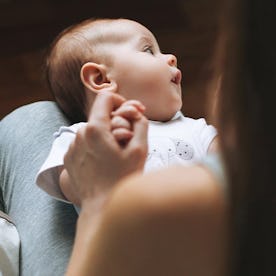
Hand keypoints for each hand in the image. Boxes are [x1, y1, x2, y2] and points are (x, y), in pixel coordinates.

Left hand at [63, 92, 147, 209]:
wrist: (102, 207)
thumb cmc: (122, 180)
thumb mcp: (139, 149)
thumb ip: (140, 123)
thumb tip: (135, 111)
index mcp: (95, 128)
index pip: (105, 98)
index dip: (120, 101)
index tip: (129, 114)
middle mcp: (79, 134)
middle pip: (100, 116)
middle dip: (115, 122)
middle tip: (127, 139)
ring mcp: (72, 147)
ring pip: (92, 130)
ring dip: (105, 136)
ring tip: (115, 155)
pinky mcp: (69, 158)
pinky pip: (84, 143)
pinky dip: (95, 146)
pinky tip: (104, 162)